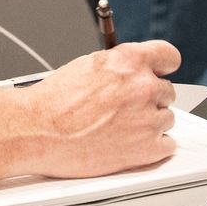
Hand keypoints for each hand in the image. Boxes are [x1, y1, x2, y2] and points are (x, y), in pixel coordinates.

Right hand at [18, 41, 180, 177]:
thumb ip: (120, 66)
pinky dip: (154, 147)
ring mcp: (147, 118)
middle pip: (167, 92)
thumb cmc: (54, 101)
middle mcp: (143, 86)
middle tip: (127, 109)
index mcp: (129, 60)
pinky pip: (167, 146)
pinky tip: (133, 145)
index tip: (161, 73)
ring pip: (166, 119)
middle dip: (150, 99)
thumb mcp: (89, 64)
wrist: (37, 130)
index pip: (169, 56)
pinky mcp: (146, 149)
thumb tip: (131, 71)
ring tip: (122, 128)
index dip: (164, 66)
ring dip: (150, 123)